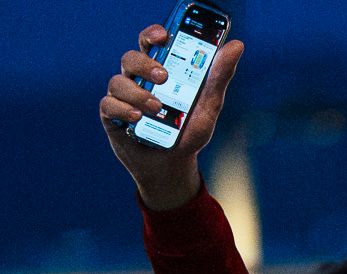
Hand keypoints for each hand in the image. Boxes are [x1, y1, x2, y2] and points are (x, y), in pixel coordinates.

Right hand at [97, 25, 244, 211]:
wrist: (173, 166)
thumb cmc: (187, 131)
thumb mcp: (209, 106)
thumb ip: (219, 77)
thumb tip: (237, 45)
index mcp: (157, 69)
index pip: (150, 42)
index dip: (153, 35)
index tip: (163, 36)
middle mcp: (137, 79)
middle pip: (131, 58)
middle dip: (145, 64)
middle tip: (163, 76)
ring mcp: (122, 97)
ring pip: (118, 81)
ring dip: (137, 92)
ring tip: (156, 107)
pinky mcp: (111, 116)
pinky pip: (109, 104)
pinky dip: (122, 109)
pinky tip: (137, 117)